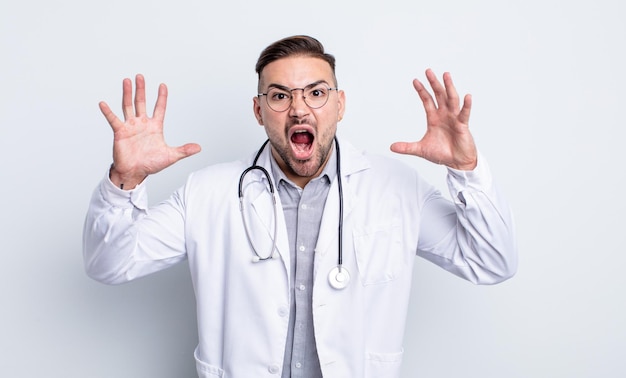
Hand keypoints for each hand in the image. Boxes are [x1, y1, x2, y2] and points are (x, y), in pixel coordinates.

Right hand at [99, 74, 200, 188]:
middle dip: (141, 90)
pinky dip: (108, 112)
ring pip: (128, 106)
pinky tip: (103, 103)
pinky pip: (113, 120)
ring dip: (127, 94)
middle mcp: (142, 123)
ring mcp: (130, 126)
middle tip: (140, 76)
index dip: (161, 97)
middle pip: (141, 102)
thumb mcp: (170, 156)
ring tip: (127, 81)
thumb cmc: (151, 164)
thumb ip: (184, 150)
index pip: (160, 108)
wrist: (135, 173)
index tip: (163, 85)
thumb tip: (198, 148)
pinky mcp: (120, 132)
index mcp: (155, 127)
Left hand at [390, 69, 476, 169]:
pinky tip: (467, 96)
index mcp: (434, 118)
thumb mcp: (421, 150)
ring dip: (449, 87)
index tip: (415, 80)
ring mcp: (454, 119)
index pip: (427, 101)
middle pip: (439, 95)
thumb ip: (407, 147)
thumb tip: (392, 147)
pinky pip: (464, 114)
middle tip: (428, 71)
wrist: (457, 163)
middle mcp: (444, 115)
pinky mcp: (463, 126)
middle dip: (434, 83)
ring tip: (446, 75)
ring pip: (452, 100)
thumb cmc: (442, 154)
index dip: (421, 91)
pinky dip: (466, 105)